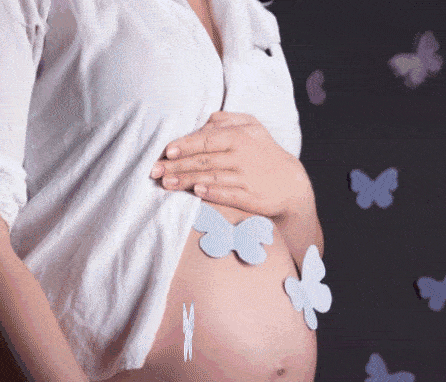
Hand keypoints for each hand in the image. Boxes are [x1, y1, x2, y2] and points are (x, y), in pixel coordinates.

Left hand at [151, 111, 313, 219]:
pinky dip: (211, 192)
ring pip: (211, 177)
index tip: (166, 151)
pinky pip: (227, 194)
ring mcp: (246, 177)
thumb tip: (199, 122)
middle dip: (177, 165)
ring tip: (166, 184)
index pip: (206, 139)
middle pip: (204, 159)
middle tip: (155, 171)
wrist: (291, 182)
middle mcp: (242, 155)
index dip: (185, 145)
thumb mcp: (251, 126)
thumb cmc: (263, 151)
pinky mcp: (250, 197)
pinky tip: (196, 192)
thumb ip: (225, 120)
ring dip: (186, 181)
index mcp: (240, 135)